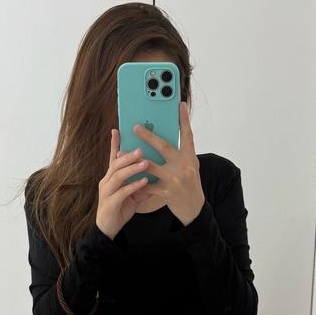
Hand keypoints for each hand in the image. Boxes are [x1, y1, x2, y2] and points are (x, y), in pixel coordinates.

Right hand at [95, 129, 150, 239]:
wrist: (108, 228)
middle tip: (141, 148)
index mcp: (111, 177)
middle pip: (116, 163)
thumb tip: (154, 173)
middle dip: (129, 155)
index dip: (114, 144)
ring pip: (118, 175)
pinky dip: (133, 186)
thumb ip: (141, 183)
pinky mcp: (110, 203)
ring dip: (132, 168)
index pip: (113, 157)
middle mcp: (106, 181)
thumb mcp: (132, 194)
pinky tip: (144, 182)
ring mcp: (107, 191)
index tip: (117, 129)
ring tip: (145, 162)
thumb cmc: (120, 209)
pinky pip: (122, 192)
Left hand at [131, 101, 205, 226]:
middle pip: (164, 147)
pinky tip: (126, 175)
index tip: (179, 105)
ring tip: (121, 152)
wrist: (194, 209)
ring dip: (134, 158)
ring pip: (150, 165)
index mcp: (190, 158)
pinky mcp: (166, 192)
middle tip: (135, 127)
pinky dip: (136, 180)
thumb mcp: (190, 167)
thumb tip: (162, 138)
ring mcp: (175, 180)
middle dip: (148, 135)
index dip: (184, 119)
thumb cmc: (190, 185)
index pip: (188, 135)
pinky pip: (147, 184)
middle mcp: (184, 166)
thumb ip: (178, 154)